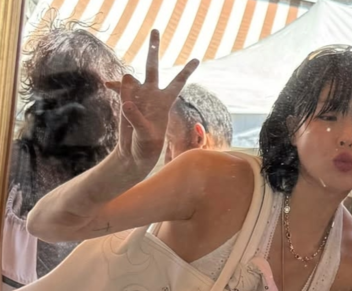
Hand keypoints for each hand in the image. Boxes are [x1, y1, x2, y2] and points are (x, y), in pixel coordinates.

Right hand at [105, 30, 197, 171]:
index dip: (187, 71)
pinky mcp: (126, 100)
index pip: (178, 83)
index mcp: (164, 102)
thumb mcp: (145, 136)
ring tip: (127, 106)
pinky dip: (114, 86)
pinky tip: (107, 84)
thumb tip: (126, 101)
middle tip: (155, 28)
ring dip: (125, 87)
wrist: (135, 154)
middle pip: (153, 66)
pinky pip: (119, 88)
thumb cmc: (146, 147)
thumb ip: (136, 118)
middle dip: (153, 48)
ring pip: (131, 79)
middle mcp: (152, 95)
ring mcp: (138, 96)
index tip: (197, 59)